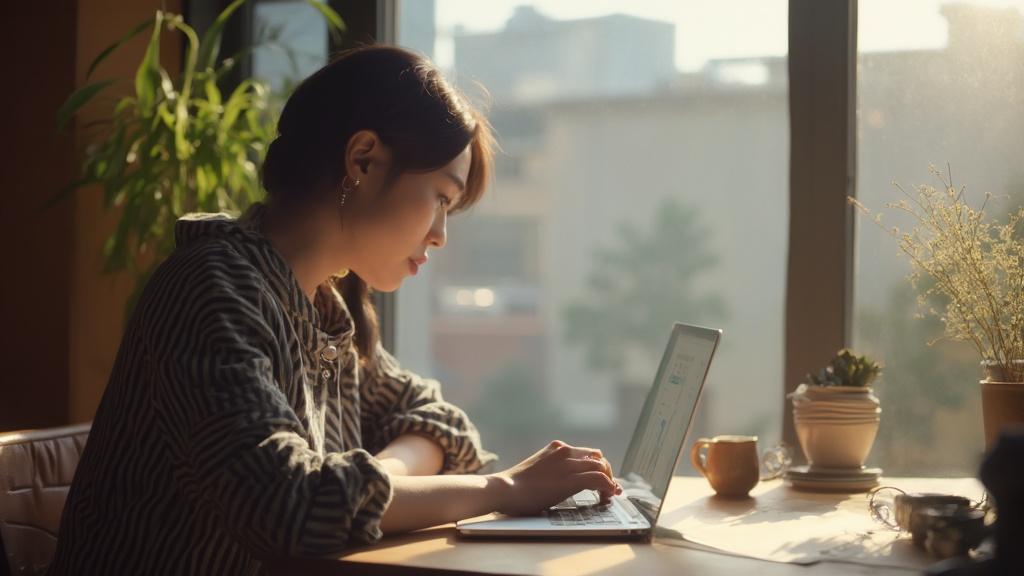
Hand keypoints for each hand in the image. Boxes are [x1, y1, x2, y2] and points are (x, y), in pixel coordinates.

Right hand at [489, 440, 620, 515]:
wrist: (505, 488)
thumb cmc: (515, 485)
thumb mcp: (537, 469)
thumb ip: (551, 470)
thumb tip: (559, 482)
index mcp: (557, 448)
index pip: (586, 453)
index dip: (598, 466)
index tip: (601, 479)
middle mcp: (565, 451)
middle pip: (598, 458)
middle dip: (606, 473)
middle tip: (608, 488)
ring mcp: (569, 464)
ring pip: (602, 467)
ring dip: (609, 481)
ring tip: (608, 495)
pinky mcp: (571, 479)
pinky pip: (600, 480)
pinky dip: (608, 487)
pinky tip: (607, 496)